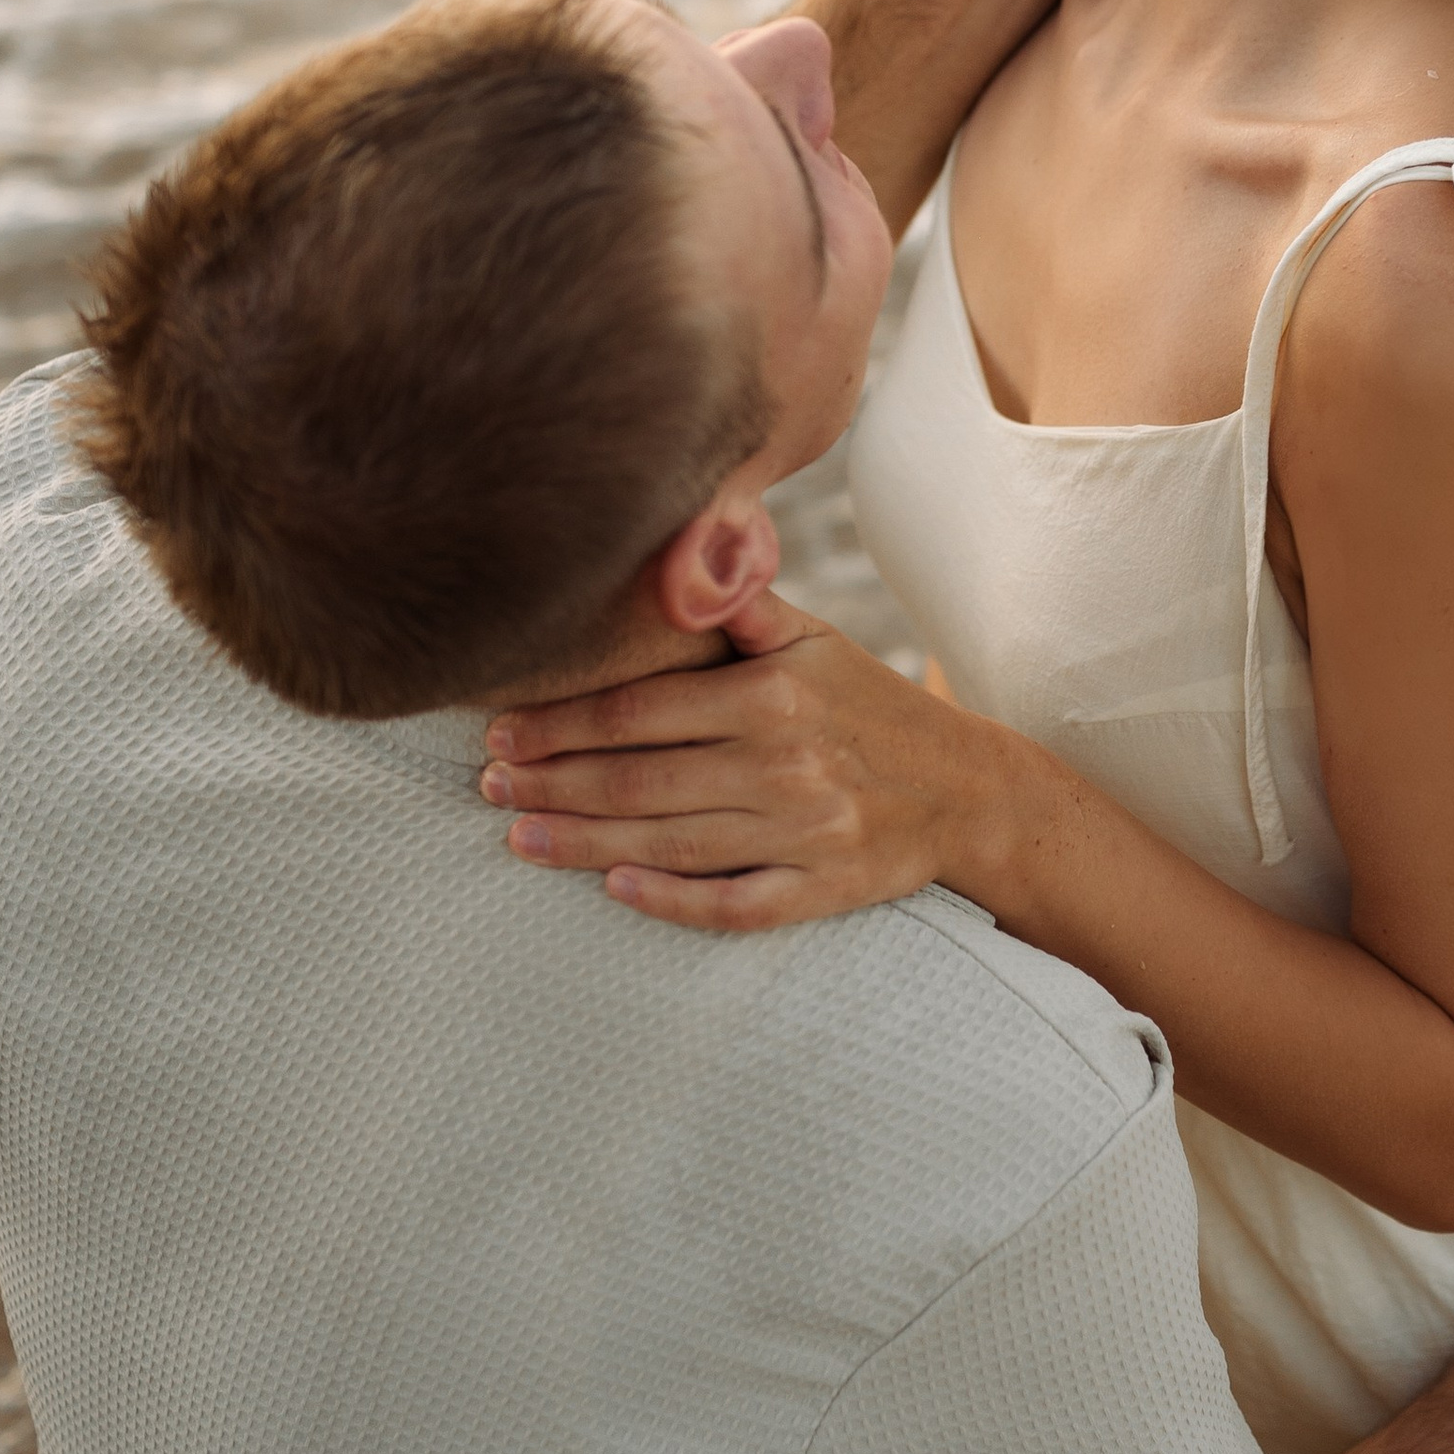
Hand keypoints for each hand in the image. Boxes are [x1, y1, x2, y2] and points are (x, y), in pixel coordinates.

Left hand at [478, 598, 1020, 929]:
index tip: (500, 729)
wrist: (966, 789)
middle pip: (640, 779)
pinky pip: (734, 905)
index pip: (642, 710)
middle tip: (487, 784)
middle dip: (552, 784)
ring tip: (516, 836)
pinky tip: (615, 890)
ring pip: (671, 842)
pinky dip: (672, 900)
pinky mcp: (821, 890)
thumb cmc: (868, 706)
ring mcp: (803, 833)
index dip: (562, 722)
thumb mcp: (816, 640)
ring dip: (583, 844)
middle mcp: (785, 763)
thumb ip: (741, 606)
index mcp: (774, 694)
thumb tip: (680, 548)